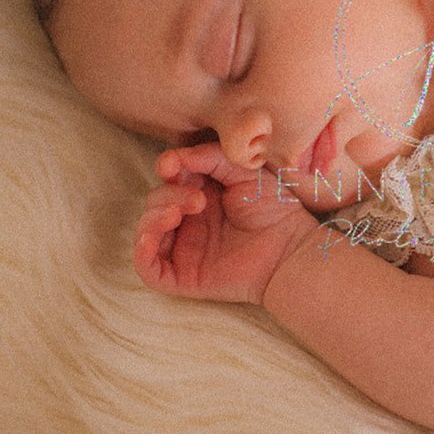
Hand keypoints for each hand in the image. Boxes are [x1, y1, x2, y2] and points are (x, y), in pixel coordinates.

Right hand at [133, 142, 313, 303]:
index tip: (172, 164)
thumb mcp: (244, 171)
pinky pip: (149, 268)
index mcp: (201, 194)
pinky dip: (142, 251)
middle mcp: (189, 222)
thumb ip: (211, 158)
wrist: (290, 247)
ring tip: (180, 212)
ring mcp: (185, 249)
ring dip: (154, 217)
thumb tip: (176, 156)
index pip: (169, 179)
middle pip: (155, 202)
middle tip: (199, 199)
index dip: (166, 169)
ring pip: (147, 231)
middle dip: (169, 195)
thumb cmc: (274, 208)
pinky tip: (154, 235)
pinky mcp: (184, 276)